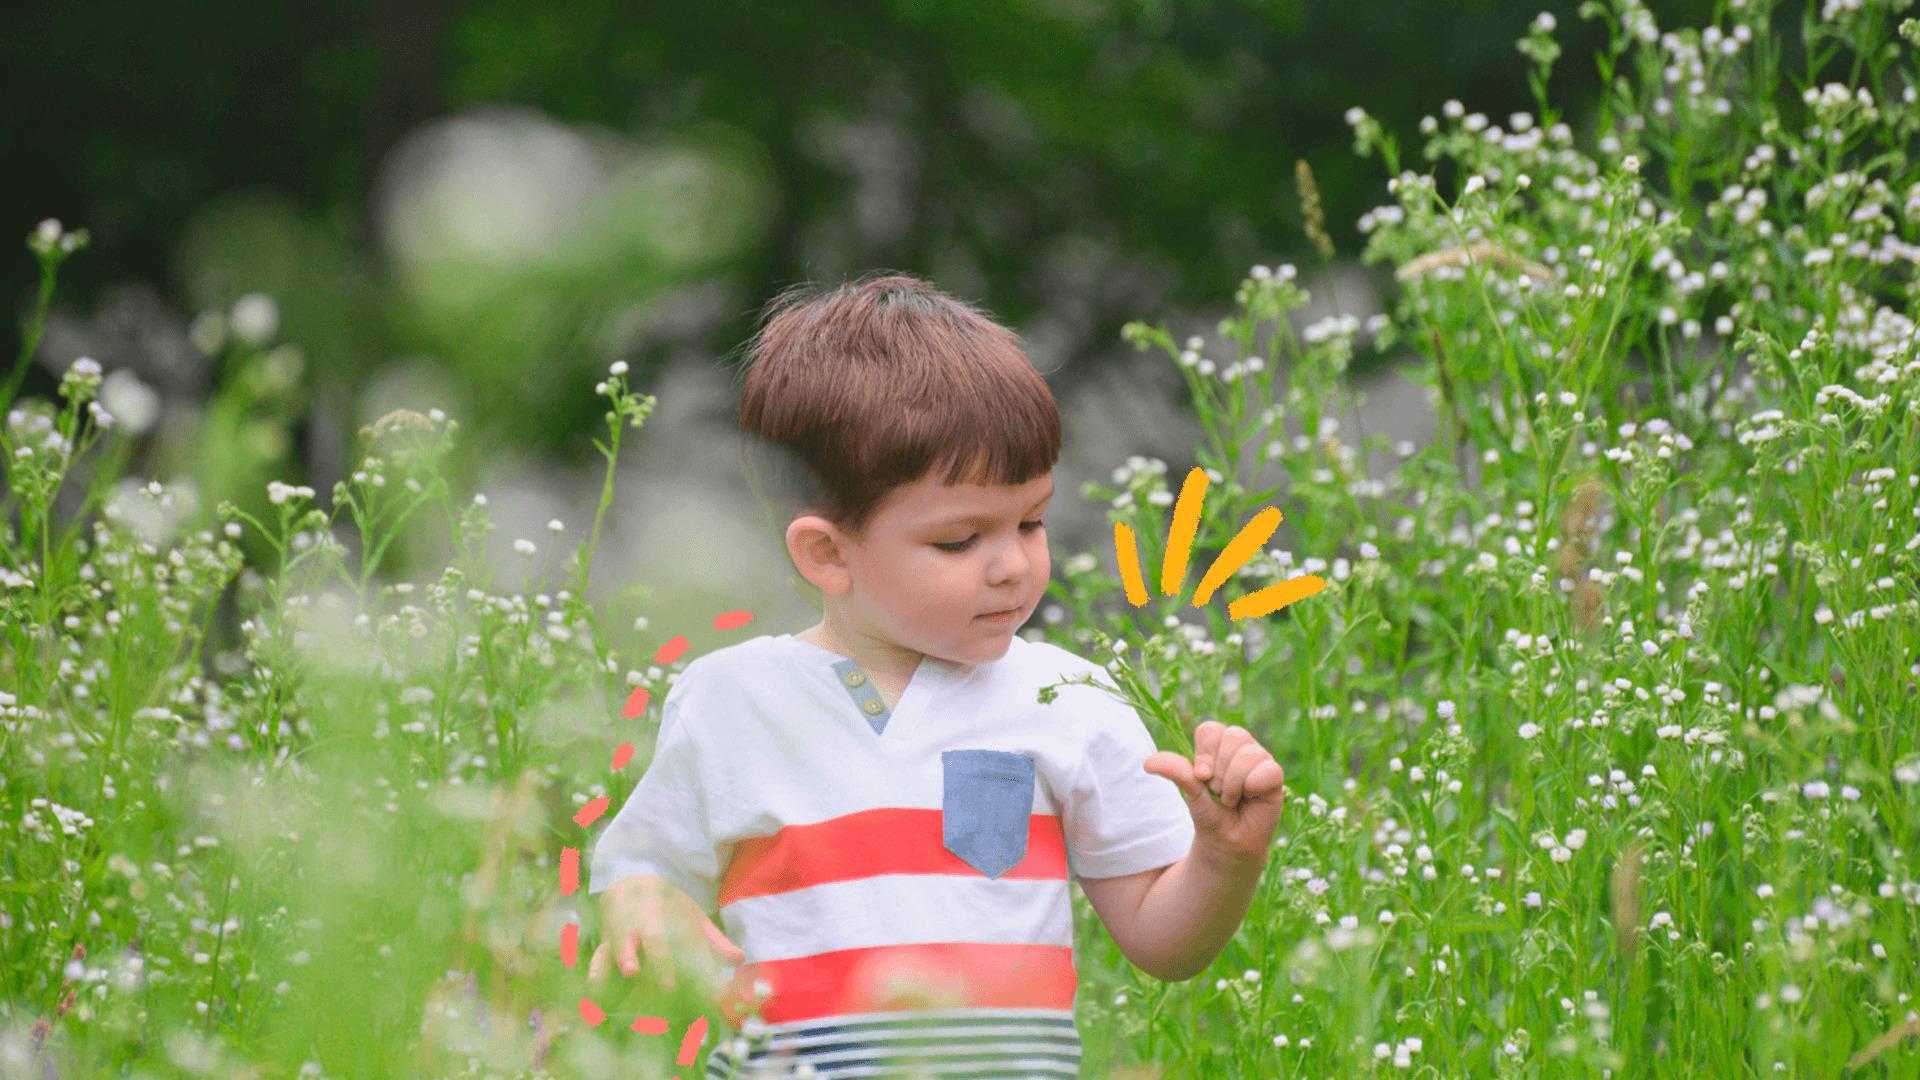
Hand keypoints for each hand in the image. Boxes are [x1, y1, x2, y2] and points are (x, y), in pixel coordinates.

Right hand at [587, 875, 745, 989]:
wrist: (630, 882)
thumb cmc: (666, 907)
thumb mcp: (692, 917)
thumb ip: (714, 940)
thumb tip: (740, 959)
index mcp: (673, 918)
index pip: (688, 943)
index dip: (697, 966)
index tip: (709, 991)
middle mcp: (648, 925)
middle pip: (655, 941)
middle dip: (662, 963)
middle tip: (670, 986)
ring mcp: (625, 933)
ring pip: (622, 946)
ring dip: (626, 958)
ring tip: (630, 973)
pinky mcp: (606, 942)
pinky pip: (599, 956)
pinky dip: (596, 971)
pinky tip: (594, 989)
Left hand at [1143, 720, 1284, 861]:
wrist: (1226, 843)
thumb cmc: (1209, 814)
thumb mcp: (1190, 792)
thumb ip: (1176, 772)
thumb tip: (1147, 763)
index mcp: (1220, 745)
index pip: (1211, 729)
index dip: (1204, 752)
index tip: (1200, 777)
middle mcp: (1242, 747)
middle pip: (1232, 735)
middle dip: (1219, 770)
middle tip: (1218, 791)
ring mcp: (1260, 760)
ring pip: (1249, 753)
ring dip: (1233, 783)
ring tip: (1232, 798)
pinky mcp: (1275, 776)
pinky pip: (1266, 769)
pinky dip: (1251, 787)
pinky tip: (1250, 798)